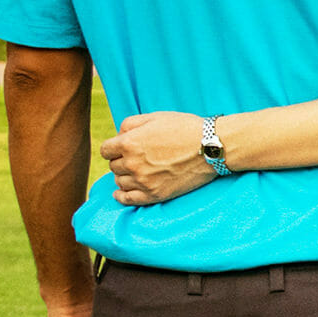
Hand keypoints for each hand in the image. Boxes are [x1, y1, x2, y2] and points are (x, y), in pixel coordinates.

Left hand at [101, 112, 215, 205]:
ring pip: (119, 182)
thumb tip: (118, 136)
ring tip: (138, 171)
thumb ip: (129, 124)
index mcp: (129, 143)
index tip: (123, 148)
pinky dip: (121, 196)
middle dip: (122, 160)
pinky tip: (120, 192)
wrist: (212, 147)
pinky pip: (127, 200)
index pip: (105, 150)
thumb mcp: (155, 117)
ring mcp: (143, 181)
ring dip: (125, 176)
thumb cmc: (185, 128)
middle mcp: (133, 163)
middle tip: (137, 158)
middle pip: (113, 166)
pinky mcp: (155, 194)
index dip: (114, 147)